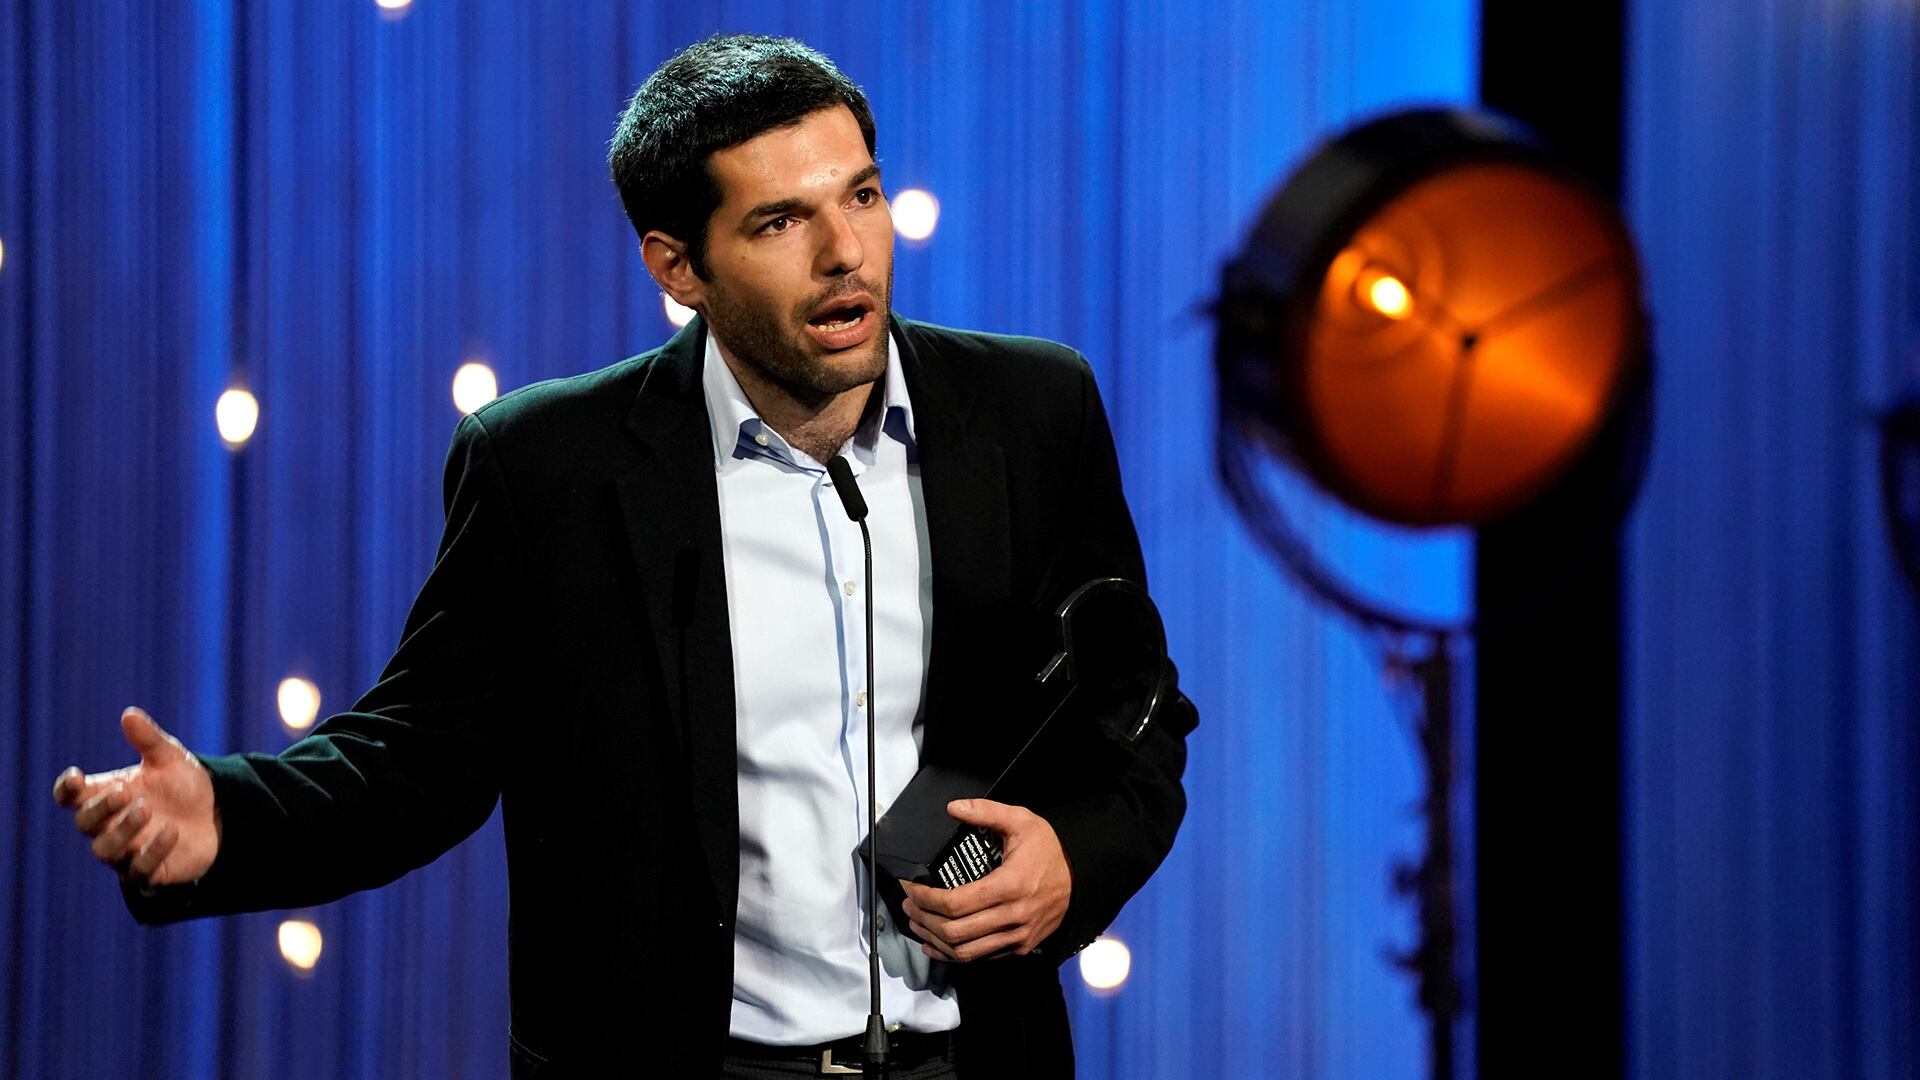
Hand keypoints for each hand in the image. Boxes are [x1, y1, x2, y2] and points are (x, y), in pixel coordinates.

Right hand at [51, 707, 219, 887]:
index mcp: (106, 795)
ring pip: (105, 849)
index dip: (66, 790)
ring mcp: (127, 850)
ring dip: (122, 830)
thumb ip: (149, 740)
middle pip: (84, 824)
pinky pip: (139, 870)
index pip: (71, 797)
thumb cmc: (183, 785)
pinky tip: (170, 832)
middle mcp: (110, 825)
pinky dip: (151, 852)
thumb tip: (129, 714)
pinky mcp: (150, 871)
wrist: (219, 812)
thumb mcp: (170, 759)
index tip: (76, 778)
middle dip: (99, 809)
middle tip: (123, 793)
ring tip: (146, 809)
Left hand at [899, 798, 1071, 962]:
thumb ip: (986, 811)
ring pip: (966, 952)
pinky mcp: (1020, 946)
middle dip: (924, 920)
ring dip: (935, 941)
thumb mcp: (1022, 821)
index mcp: (1010, 885)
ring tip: (917, 925)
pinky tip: (938, 944)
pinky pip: (981, 958)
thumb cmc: (1050, 848)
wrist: (1083, 875)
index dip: (926, 899)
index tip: (911, 887)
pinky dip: (954, 955)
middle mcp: (1013, 916)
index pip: (955, 903)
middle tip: (908, 906)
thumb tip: (953, 807)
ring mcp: (1017, 936)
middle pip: (955, 932)